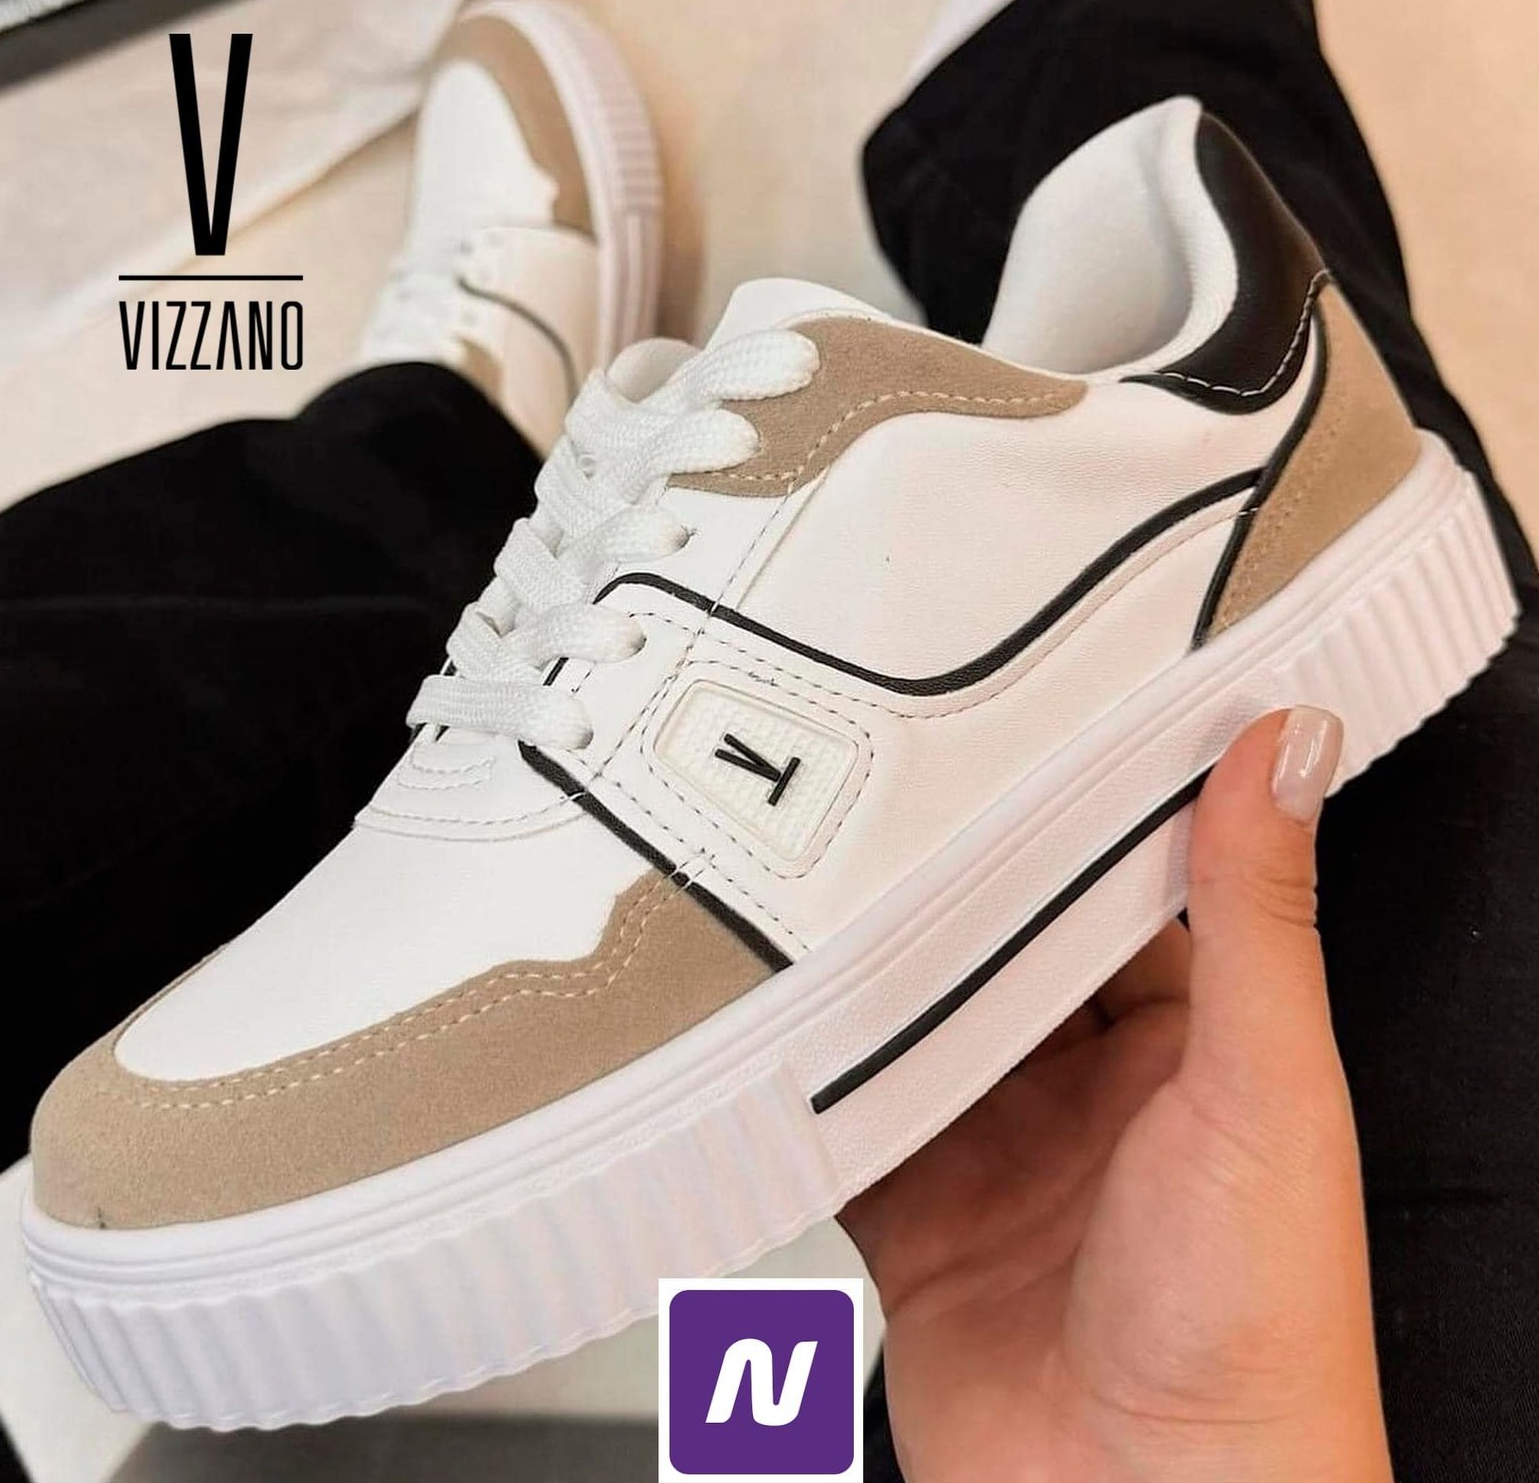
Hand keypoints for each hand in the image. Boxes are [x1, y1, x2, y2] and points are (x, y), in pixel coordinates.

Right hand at [841, 710, 1392, 1482]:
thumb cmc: (1257, 1336)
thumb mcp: (1261, 1089)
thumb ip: (1256, 920)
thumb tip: (1284, 754)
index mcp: (1192, 1045)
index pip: (1122, 889)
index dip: (1072, 811)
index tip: (1019, 724)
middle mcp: (1090, 1091)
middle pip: (999, 948)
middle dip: (945, 885)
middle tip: (880, 794)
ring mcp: (996, 1149)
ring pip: (912, 1019)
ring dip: (868, 972)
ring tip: (810, 884)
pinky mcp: (916, 1213)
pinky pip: (846, 1115)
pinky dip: (808, 1074)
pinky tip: (777, 1024)